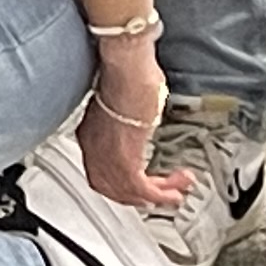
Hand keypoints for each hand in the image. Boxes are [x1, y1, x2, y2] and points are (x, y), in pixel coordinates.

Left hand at [76, 38, 188, 209]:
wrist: (126, 69)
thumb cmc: (126, 74)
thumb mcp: (124, 100)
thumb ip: (128, 115)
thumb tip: (141, 116)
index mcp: (89, 132)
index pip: (99, 170)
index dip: (121, 181)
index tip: (142, 180)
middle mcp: (93, 147)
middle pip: (111, 188)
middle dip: (138, 195)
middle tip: (160, 191)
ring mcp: (106, 156)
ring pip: (129, 193)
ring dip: (156, 196)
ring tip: (175, 192)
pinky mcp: (125, 161)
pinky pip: (143, 191)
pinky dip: (161, 195)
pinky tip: (175, 192)